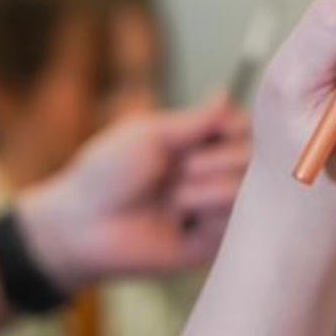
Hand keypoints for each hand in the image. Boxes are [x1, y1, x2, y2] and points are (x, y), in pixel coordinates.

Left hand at [16, 96, 251, 294]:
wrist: (83, 226)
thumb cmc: (108, 174)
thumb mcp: (151, 135)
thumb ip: (198, 120)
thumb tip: (227, 93)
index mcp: (200, 143)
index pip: (247, 126)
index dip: (232, 129)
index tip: (204, 134)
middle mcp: (215, 172)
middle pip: (252, 156)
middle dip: (210, 161)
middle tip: (176, 172)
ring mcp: (217, 207)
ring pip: (245, 188)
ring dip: (203, 191)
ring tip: (173, 202)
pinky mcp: (217, 242)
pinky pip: (236, 223)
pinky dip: (207, 219)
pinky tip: (183, 224)